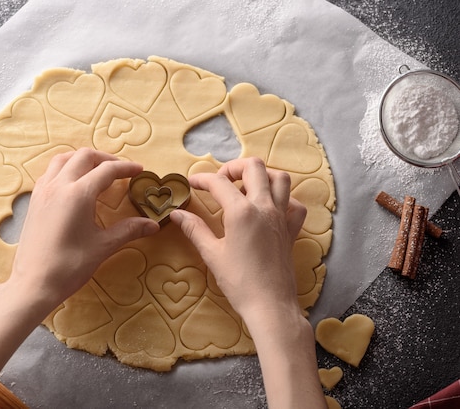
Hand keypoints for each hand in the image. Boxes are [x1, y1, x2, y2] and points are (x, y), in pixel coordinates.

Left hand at [9, 148, 159, 310]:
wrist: (33, 284)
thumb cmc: (69, 266)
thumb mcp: (103, 246)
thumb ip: (128, 230)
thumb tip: (152, 224)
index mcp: (78, 194)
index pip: (107, 170)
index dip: (126, 168)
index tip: (139, 171)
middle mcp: (59, 186)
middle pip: (84, 156)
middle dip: (105, 159)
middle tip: (120, 171)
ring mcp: (43, 191)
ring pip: (63, 159)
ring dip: (82, 159)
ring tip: (97, 171)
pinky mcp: (34, 200)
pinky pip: (50, 172)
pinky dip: (66, 169)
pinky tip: (73, 184)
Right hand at [170, 157, 305, 318]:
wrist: (270, 305)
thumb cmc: (238, 282)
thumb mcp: (211, 254)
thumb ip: (194, 229)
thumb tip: (177, 214)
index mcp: (241, 212)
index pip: (219, 183)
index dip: (202, 179)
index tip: (192, 183)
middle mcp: (264, 207)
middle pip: (254, 167)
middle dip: (234, 167)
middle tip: (220, 181)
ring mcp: (281, 217)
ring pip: (280, 179)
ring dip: (262, 175)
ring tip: (245, 187)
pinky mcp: (291, 230)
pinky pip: (294, 205)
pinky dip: (284, 199)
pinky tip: (270, 208)